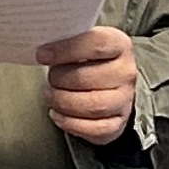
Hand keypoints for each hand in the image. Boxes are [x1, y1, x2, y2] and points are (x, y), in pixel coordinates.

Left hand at [39, 28, 137, 145]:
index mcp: (119, 45)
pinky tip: (57, 114)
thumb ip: (68, 40)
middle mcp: (126, 72)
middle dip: (59, 79)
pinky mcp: (118, 123)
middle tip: (50, 78)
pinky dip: (70, 123)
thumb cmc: (89, 60)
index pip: (96, 44)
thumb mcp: (83, 42)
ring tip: (50, 95)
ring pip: (91, 106)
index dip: (65, 50)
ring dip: (62, 101)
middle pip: (86, 78)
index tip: (42, 55)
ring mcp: (125, 100)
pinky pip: (94, 128)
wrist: (110, 85)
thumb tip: (43, 48)